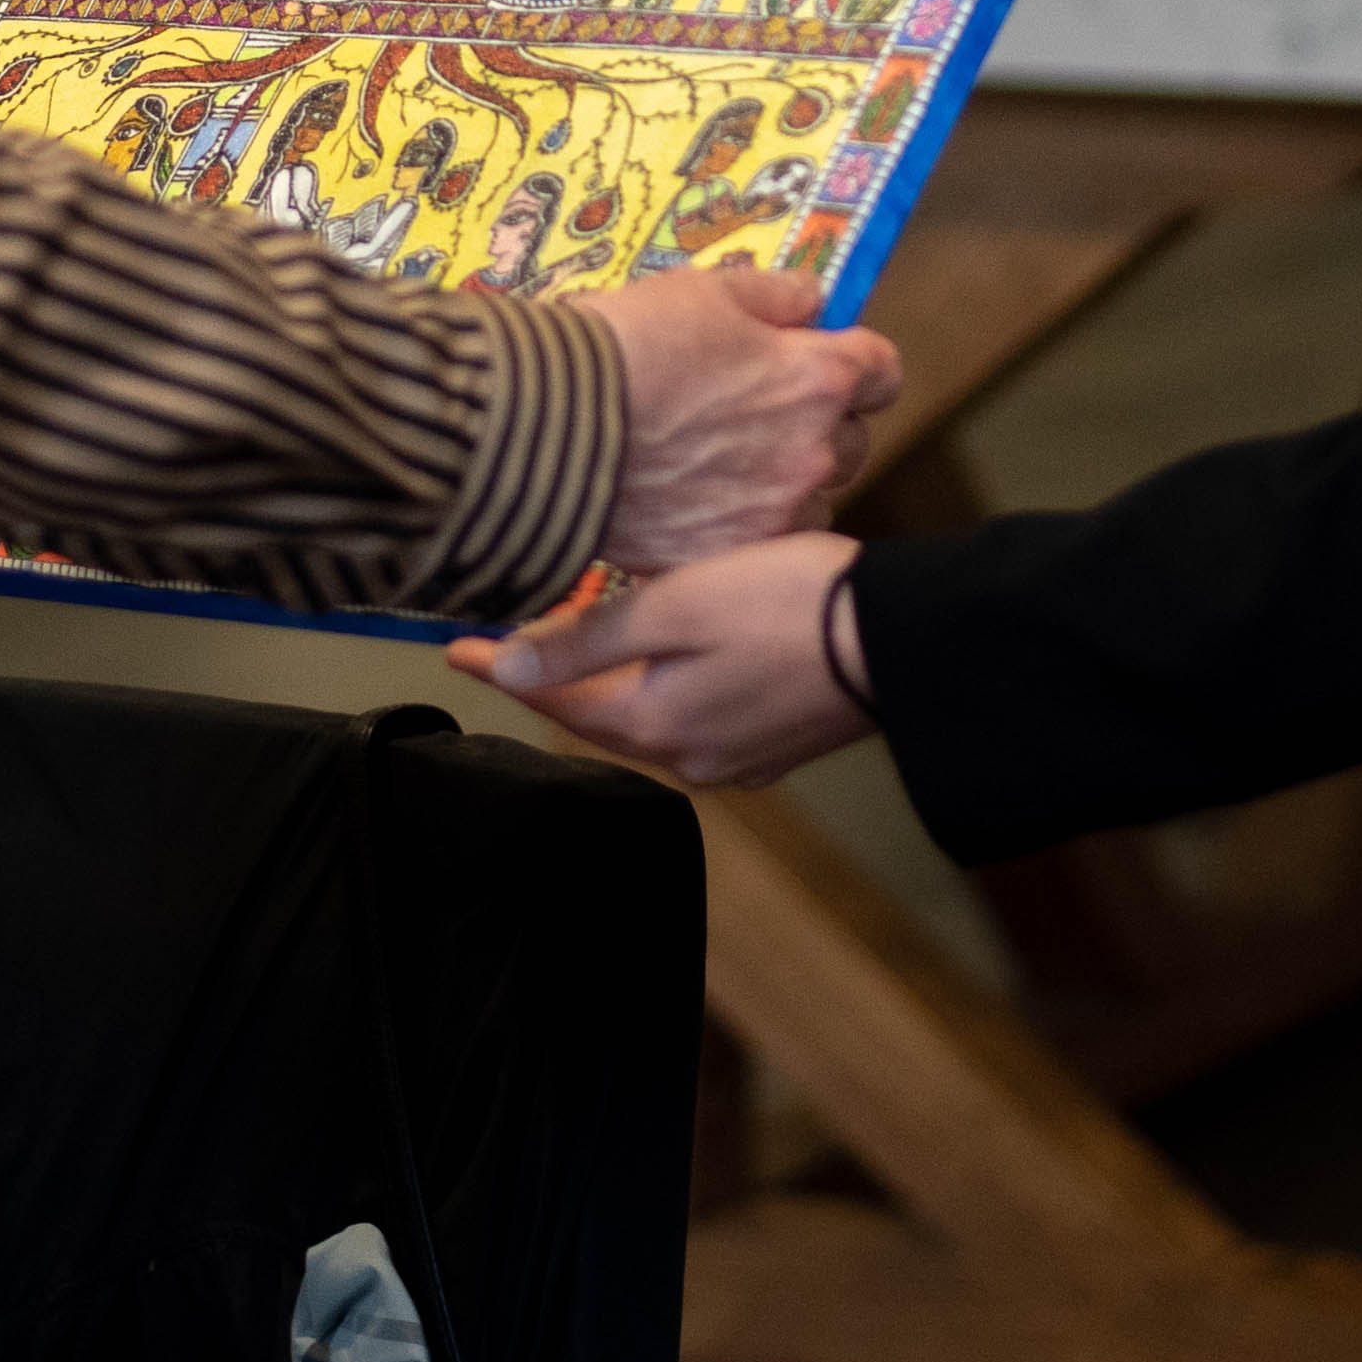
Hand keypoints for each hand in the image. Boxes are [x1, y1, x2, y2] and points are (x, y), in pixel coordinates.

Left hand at [457, 531, 870, 792]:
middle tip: (515, 634)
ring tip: (583, 635)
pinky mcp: (778, 740)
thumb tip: (513, 665)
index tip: (456, 648)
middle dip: (556, 678)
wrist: (905, 638)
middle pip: (600, 715)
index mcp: (659, 725)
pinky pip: (698, 717)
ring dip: (612, 681)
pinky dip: (668, 685)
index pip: (555, 701)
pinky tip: (668, 654)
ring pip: (650, 717)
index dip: (504, 669)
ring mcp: (741, 756)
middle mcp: (694, 757)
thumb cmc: (791, 604)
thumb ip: (591, 639)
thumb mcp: (677, 604)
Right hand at [589, 267, 901, 566]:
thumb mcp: (702, 290)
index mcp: (819, 378)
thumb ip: (774, 294)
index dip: (855, 361)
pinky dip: (734, 525)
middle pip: (852, 441)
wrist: (546, 425)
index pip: (884, 371)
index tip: (822, 360)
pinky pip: (754, 543)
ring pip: (808, 502)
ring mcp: (771, 515)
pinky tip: (688, 502)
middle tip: (755, 412)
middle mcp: (812, 453)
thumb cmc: (626, 344)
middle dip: (818, 424)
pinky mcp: (725, 557)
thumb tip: (811, 301)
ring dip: (782, 483)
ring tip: (717, 464)